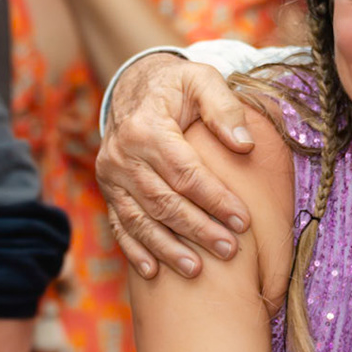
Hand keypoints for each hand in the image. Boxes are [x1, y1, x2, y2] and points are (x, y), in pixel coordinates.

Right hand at [96, 53, 256, 278]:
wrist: (136, 86)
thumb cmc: (177, 86)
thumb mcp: (203, 80)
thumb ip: (224, 108)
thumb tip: (244, 145)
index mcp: (146, 128)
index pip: (185, 173)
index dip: (215, 199)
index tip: (243, 220)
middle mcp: (122, 155)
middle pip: (164, 202)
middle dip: (198, 229)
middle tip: (230, 250)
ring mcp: (110, 175)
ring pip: (140, 219)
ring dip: (168, 248)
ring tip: (196, 270)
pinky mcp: (108, 189)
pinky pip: (119, 224)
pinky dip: (135, 250)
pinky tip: (153, 271)